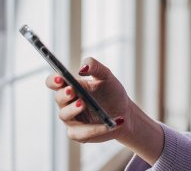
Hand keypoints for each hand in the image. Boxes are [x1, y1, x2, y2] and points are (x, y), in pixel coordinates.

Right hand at [46, 57, 163, 163]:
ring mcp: (72, 119)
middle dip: (64, 94)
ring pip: (65, 115)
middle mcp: (68, 103)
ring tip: (83, 103)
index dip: (54, 80)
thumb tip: (82, 68)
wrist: (125, 112)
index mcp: (72, 87)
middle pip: (59, 98)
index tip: (60, 78)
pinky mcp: (79, 134)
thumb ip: (95, 67)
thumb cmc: (112, 93)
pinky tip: (109, 123)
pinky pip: (82, 133)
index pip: (54, 83)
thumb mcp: (107, 76)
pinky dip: (96, 128)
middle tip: (72, 91)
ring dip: (73, 110)